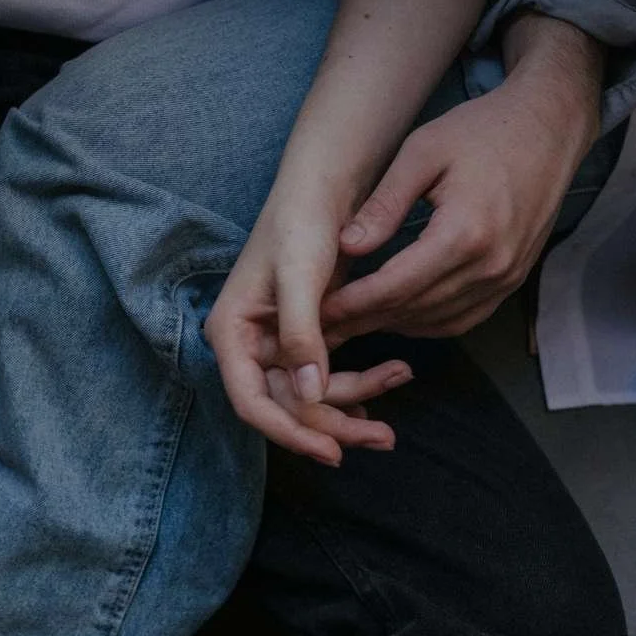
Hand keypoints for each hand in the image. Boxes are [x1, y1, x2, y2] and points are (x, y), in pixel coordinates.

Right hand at [205, 194, 411, 466]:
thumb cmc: (302, 220)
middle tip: (385, 437)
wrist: (325, 185)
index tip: (332, 450)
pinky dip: (358, 384)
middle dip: (335, 424)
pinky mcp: (306, 336)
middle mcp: (250, 344)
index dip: (290, 431)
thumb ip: (302, 334)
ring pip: (312, 395)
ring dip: (356, 401)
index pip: (252, 402)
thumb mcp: (301, 275)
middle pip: (287, 407)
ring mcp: (278, 343)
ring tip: (402, 379)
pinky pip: (327, 377)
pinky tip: (390, 378)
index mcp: (232, 332)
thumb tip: (309, 394)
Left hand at [321, 64, 598, 342]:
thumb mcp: (423, 152)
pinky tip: (399, 315)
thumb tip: (348, 247)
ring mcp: (507, 277)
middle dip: (366, 320)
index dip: (354, 304)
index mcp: (465, 233)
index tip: (320, 310)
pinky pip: (465, 317)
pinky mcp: (514, 279)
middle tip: (326, 326)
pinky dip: (428, 323)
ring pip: (439, 321)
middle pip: (415, 310)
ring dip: (394, 326)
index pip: (396, 286)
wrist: (547, 127)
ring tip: (354, 322)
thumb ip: (384, 204)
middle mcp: (491, 265)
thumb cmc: (483, 130)